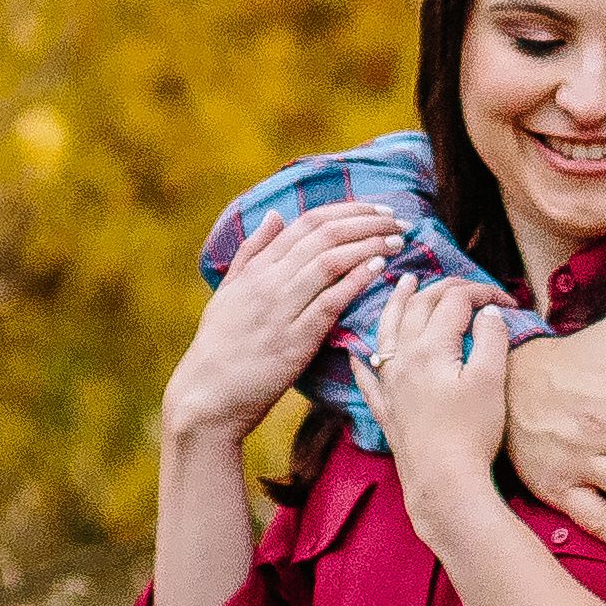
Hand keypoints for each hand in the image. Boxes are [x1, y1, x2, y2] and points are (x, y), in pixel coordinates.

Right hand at [161, 204, 399, 449]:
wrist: (207, 397)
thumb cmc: (219, 346)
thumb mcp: (228, 292)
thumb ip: (251, 252)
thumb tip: (274, 215)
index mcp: (256, 269)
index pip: (307, 223)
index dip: (347, 210)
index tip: (377, 208)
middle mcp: (268, 283)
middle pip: (325, 236)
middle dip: (367, 222)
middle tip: (398, 219)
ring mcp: (281, 311)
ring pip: (330, 262)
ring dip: (369, 245)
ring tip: (397, 240)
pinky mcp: (294, 341)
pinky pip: (330, 302)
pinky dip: (356, 280)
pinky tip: (379, 268)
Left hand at [372, 276, 523, 499]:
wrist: (443, 483)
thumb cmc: (470, 432)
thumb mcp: (490, 380)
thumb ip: (491, 338)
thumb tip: (489, 311)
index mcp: (430, 347)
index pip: (455, 301)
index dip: (482, 292)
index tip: (506, 300)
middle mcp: (403, 358)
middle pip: (419, 306)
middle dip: (443, 287)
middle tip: (464, 283)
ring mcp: (390, 384)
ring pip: (387, 330)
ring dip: (396, 302)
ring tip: (403, 283)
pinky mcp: (387, 410)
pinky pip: (367, 378)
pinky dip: (362, 361)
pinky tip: (355, 354)